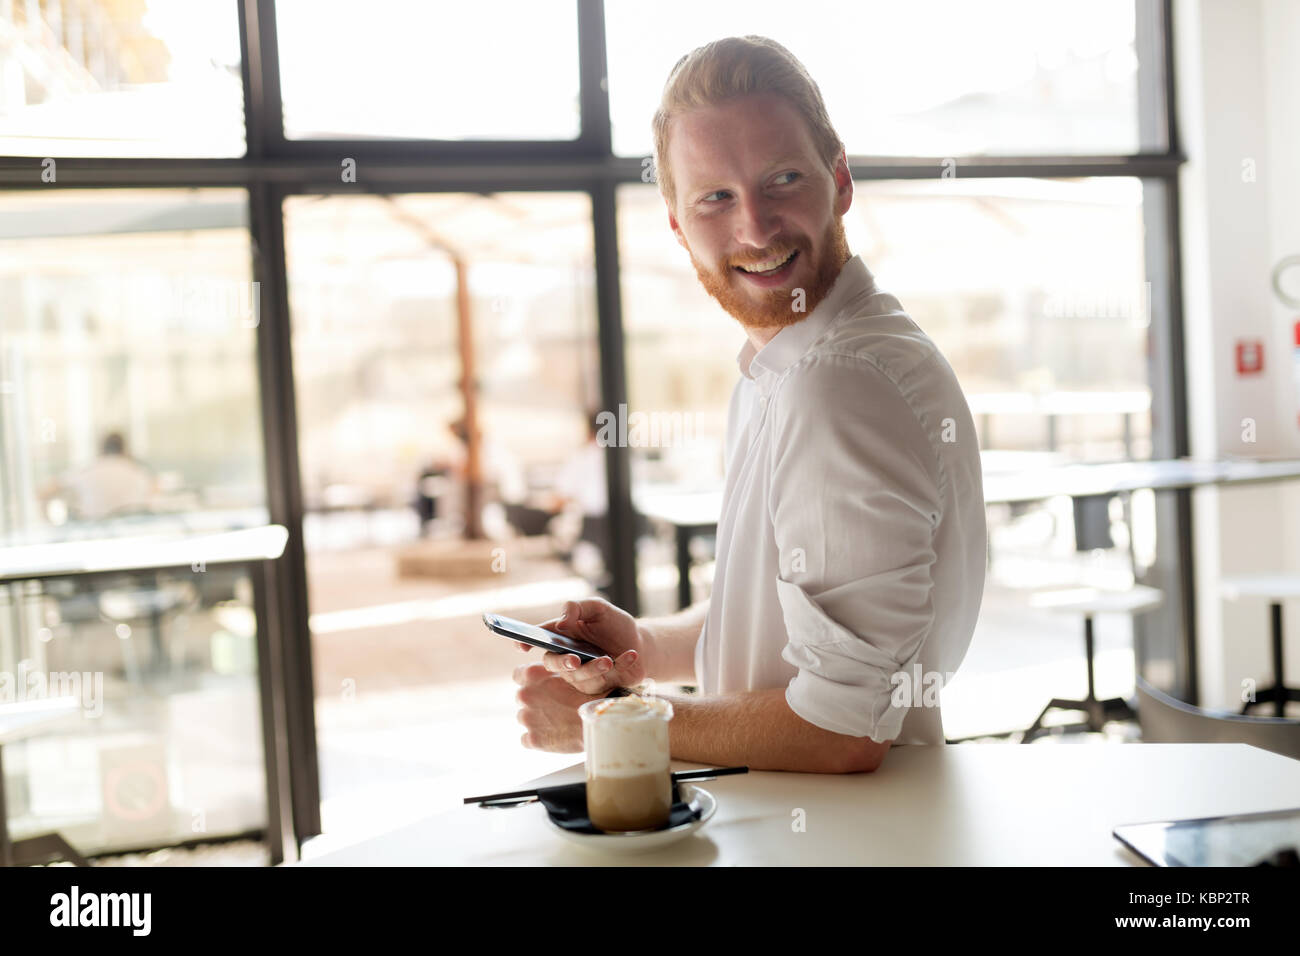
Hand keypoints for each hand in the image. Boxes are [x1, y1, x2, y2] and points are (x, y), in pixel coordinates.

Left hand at [512, 662, 599, 751]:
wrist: (601, 716)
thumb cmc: (591, 691)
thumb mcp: (570, 672)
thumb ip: (552, 674)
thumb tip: (545, 678)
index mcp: (532, 674)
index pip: (518, 675)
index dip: (529, 681)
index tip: (538, 685)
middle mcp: (524, 695)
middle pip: (522, 697)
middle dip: (535, 701)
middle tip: (555, 706)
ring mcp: (527, 718)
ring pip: (525, 718)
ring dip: (537, 720)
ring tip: (559, 721)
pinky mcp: (533, 739)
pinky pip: (527, 739)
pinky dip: (538, 739)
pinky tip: (555, 736)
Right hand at [515, 598, 649, 694]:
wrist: (642, 644)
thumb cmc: (615, 625)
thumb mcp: (599, 608)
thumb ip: (578, 607)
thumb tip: (561, 621)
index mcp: (562, 635)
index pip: (539, 638)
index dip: (525, 641)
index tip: (521, 645)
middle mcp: (567, 656)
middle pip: (553, 663)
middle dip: (562, 662)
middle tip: (575, 660)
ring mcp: (582, 674)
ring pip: (579, 676)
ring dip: (594, 668)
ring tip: (608, 659)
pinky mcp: (600, 686)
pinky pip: (605, 680)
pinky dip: (621, 666)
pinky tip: (631, 655)